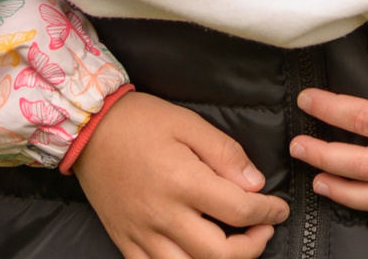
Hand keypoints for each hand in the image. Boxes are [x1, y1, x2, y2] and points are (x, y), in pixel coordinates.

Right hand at [71, 92, 288, 258]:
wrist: (89, 129)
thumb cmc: (141, 121)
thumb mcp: (189, 123)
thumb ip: (225, 153)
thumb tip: (255, 184)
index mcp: (183, 181)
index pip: (239, 210)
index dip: (268, 212)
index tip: (278, 209)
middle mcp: (163, 214)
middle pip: (219, 253)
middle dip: (252, 246)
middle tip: (263, 229)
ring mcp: (142, 233)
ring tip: (234, 245)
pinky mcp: (125, 241)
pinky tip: (195, 257)